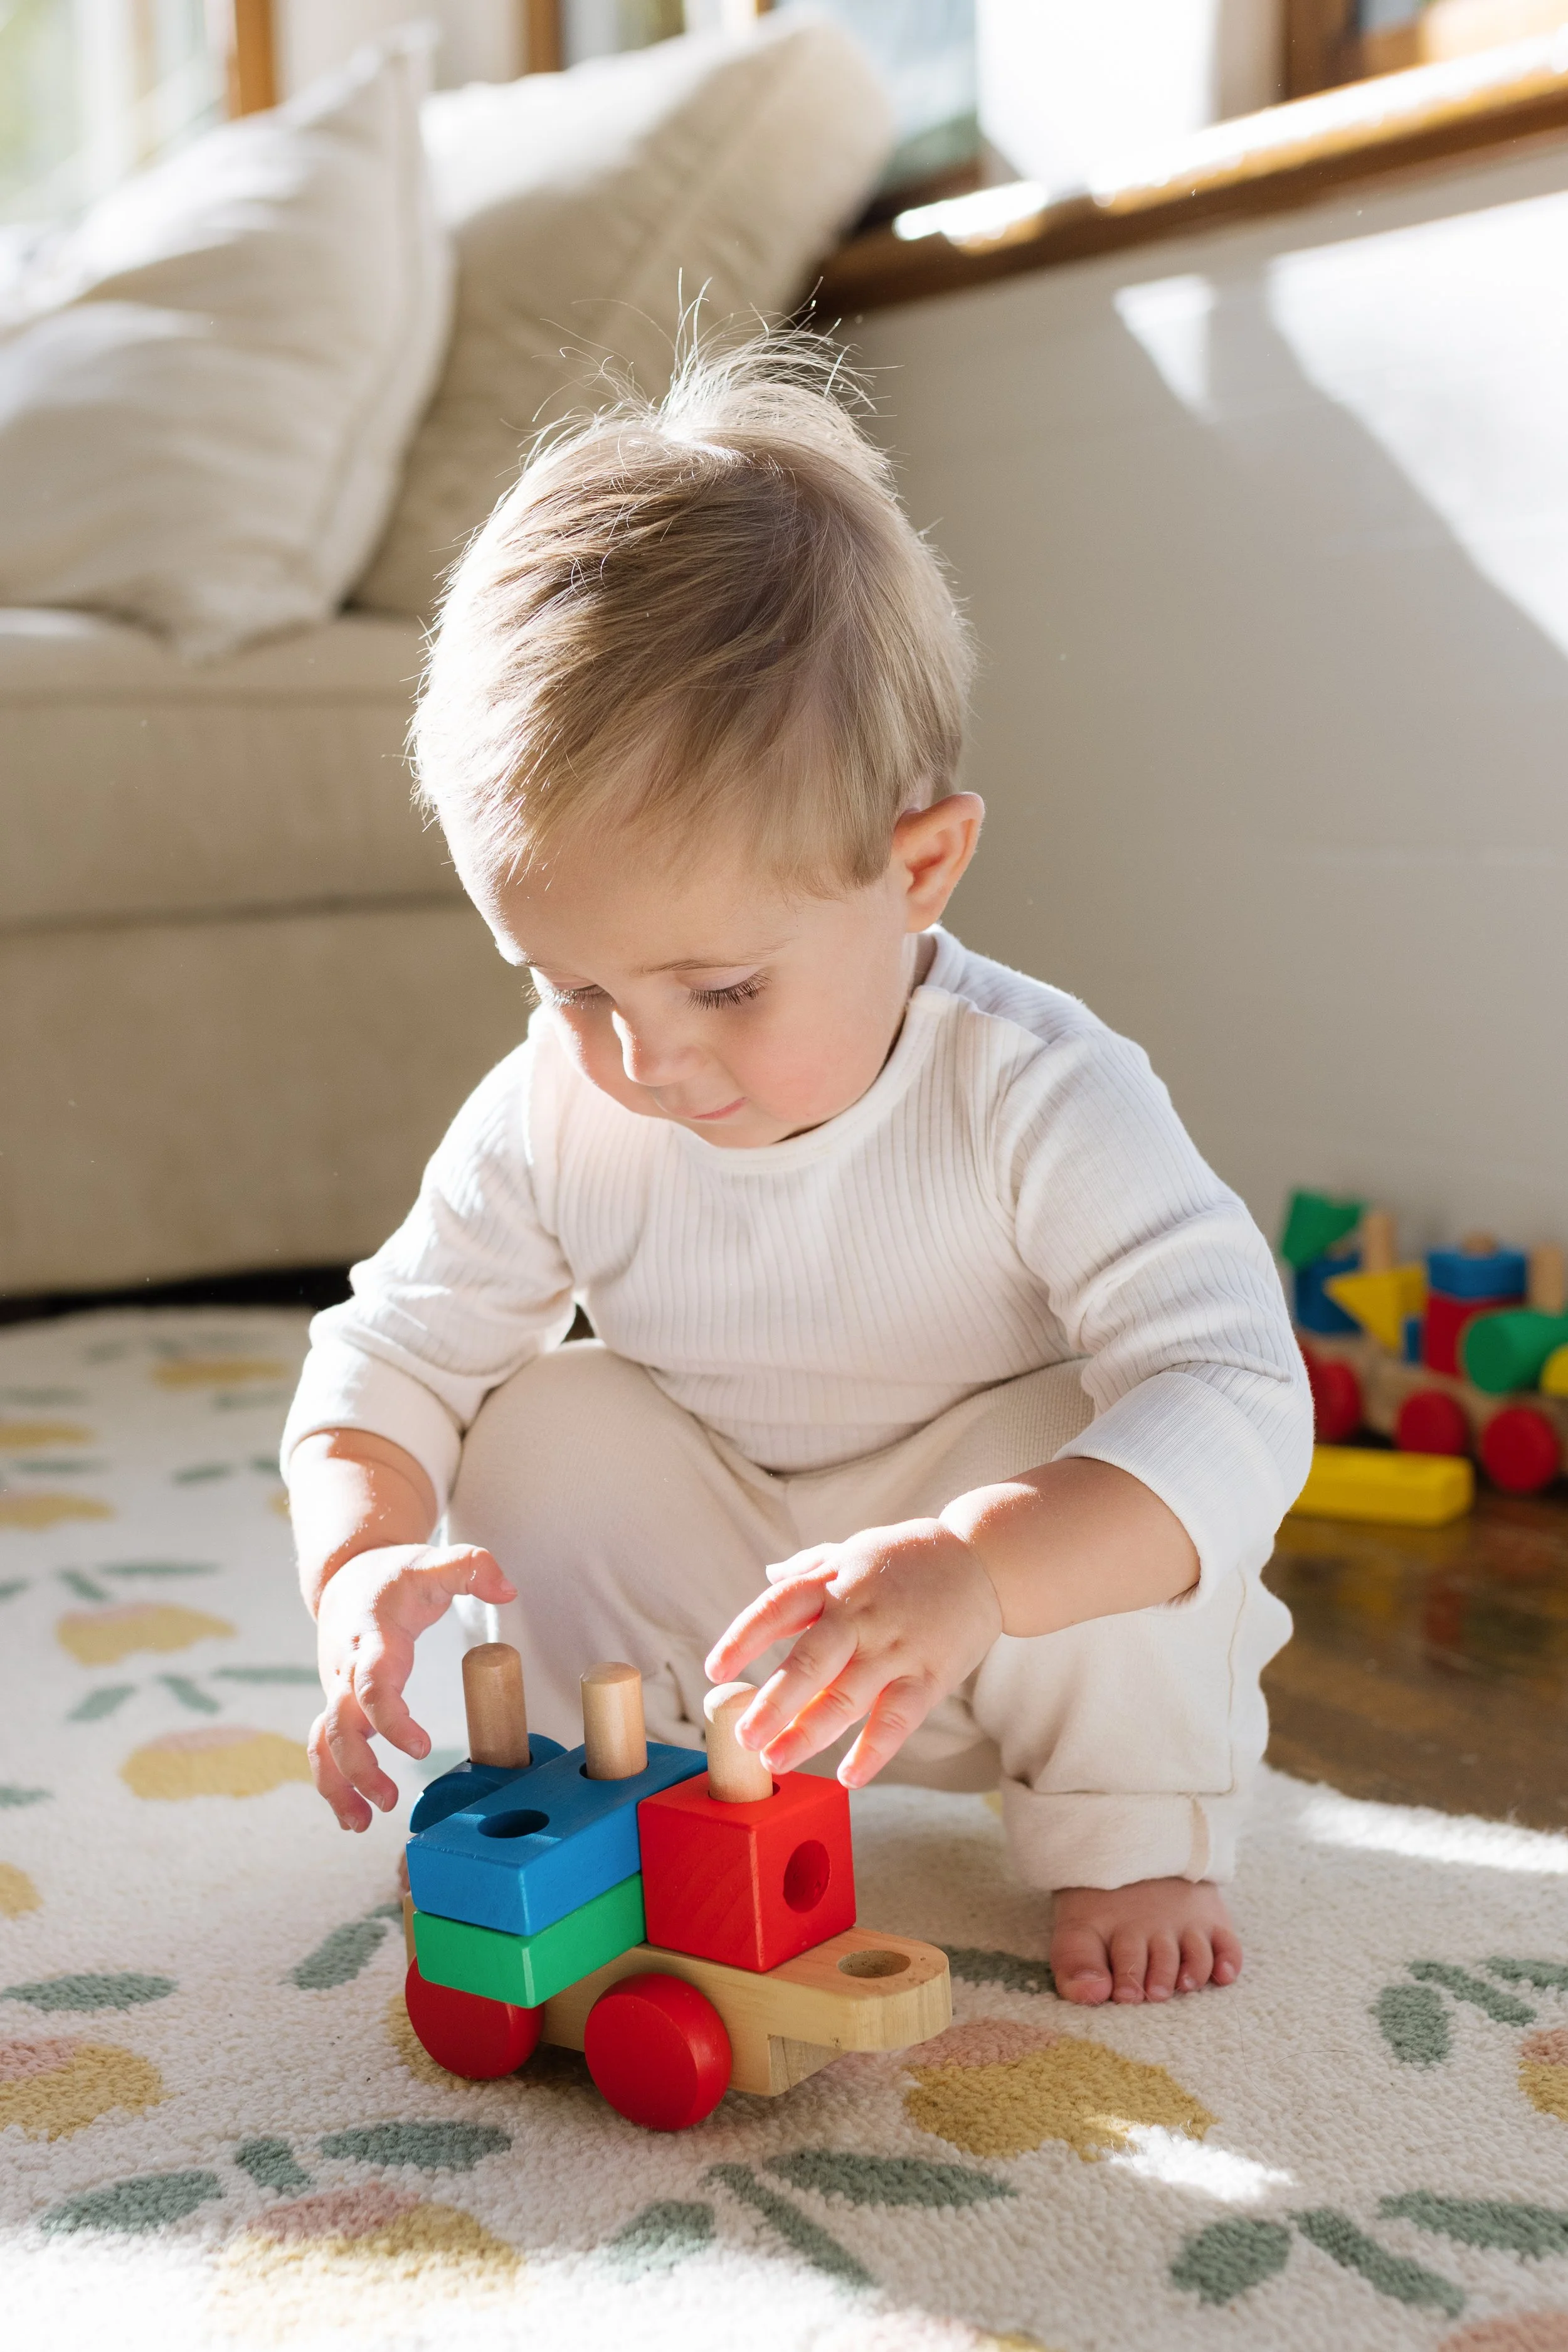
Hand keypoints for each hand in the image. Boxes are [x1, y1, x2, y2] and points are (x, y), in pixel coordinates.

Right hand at [309, 1543, 514, 1830]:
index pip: (372, 1683)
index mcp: (372, 1637)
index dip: (389, 1717)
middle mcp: (347, 1668)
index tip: (419, 1748)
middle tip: (390, 1800)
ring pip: (324, 1741)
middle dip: (359, 1765)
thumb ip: (473, 1567)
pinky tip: (352, 1815)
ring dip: (338, 1783)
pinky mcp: (337, 1704)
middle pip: (340, 1722)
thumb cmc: (394, 1574)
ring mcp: (337, 1688)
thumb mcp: (433, 1560)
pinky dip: (331, 1782)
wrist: (347, 1576)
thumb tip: (507, 1589)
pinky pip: (324, 1747)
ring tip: (361, 1823)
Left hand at [703, 1518, 1001, 1787]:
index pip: (777, 1608)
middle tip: (743, 1736)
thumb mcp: (854, 1551)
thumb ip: (809, 1570)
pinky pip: (897, 1719)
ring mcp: (896, 1646)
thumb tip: (769, 1576)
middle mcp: (860, 1614)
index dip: (744, 1638)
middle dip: (773, 1702)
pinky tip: (848, 1777)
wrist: (985, 1559)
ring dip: (809, 1733)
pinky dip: (873, 1750)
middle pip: (809, 1661)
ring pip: (847, 1696)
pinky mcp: (930, 1674)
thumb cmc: (909, 1558)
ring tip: (775, 1761)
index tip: (715, 1670)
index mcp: (834, 1582)